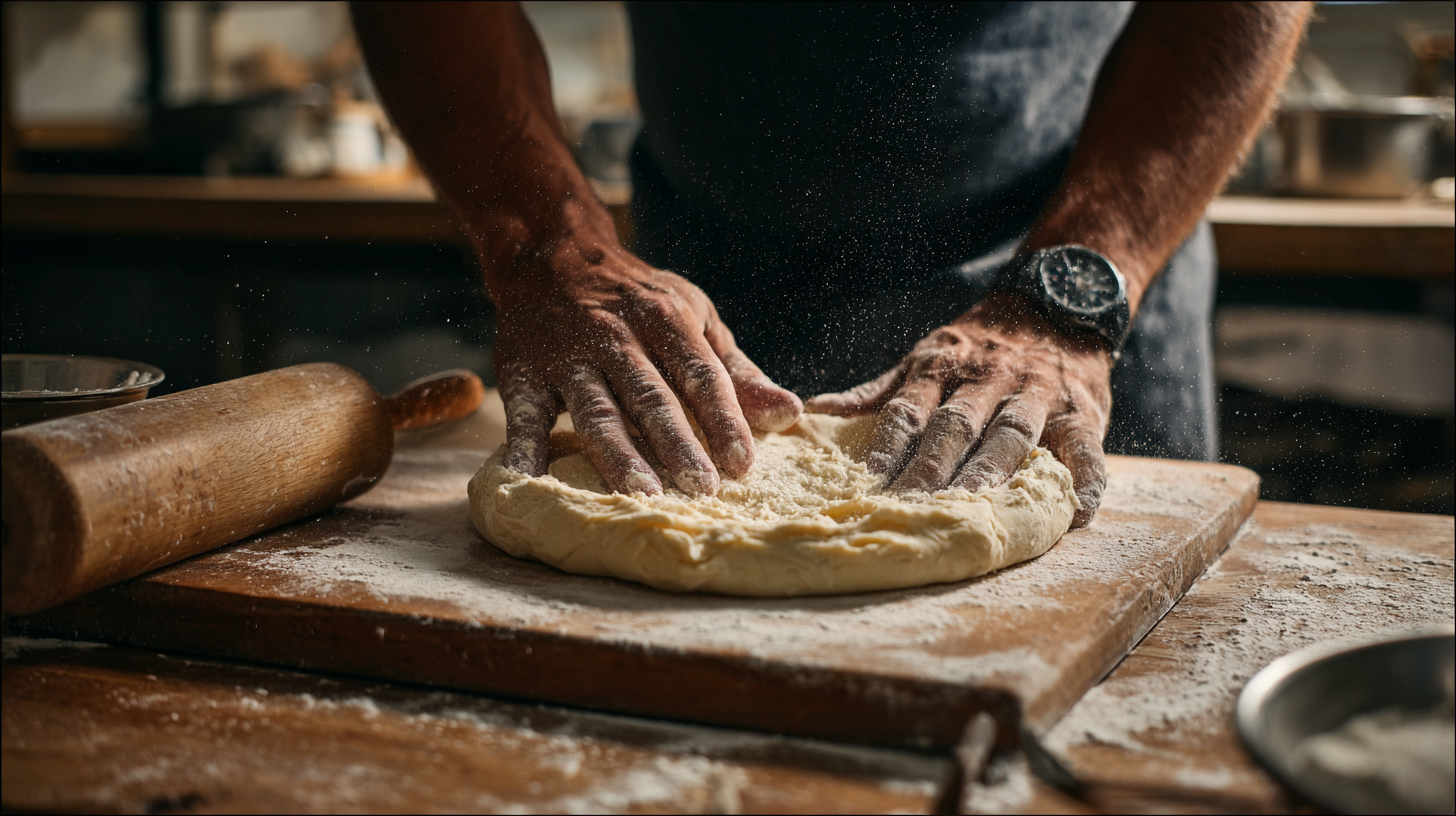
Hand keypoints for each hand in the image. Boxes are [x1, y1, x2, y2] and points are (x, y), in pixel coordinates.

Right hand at [496, 245, 801, 496]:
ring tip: (641, 495)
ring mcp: (567, 358)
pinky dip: (525, 450)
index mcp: (666, 320)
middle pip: (650, 397)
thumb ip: (737, 373)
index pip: (701, 375)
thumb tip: (789, 413)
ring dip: (618, 454)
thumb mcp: (695, 320)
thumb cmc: (640, 302)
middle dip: (677, 444)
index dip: (724, 419)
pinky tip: (529, 484)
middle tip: (702, 489)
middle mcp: (616, 337)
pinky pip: (525, 415)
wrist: (554, 258)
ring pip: (597, 410)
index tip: (744, 464)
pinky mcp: (523, 374)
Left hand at [805, 292, 1111, 527]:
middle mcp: (988, 380)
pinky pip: (1084, 449)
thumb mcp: (927, 356)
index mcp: (942, 369)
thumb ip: (878, 391)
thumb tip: (818, 412)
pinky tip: (1073, 515)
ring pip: (1011, 436)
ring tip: (973, 515)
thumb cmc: (979, 347)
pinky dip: (1082, 481)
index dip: (890, 446)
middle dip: (932, 470)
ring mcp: (1037, 396)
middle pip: (956, 428)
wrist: (1056, 307)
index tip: (870, 483)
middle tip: (910, 510)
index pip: (910, 411)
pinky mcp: (1082, 412)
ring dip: (992, 475)